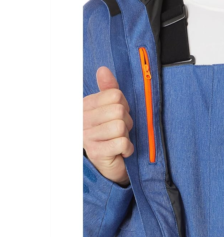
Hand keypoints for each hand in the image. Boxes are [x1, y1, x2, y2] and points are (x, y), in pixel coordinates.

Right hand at [83, 67, 133, 186]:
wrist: (110, 166)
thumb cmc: (111, 137)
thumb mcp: (111, 111)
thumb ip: (108, 90)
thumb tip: (103, 69)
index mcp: (85, 106)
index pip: (115, 95)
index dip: (124, 107)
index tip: (118, 118)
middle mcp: (82, 119)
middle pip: (119, 110)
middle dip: (127, 123)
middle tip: (121, 133)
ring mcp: (87, 136)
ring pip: (120, 126)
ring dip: (126, 136)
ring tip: (119, 142)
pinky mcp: (97, 152)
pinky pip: (123, 142)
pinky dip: (128, 148)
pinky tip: (122, 152)